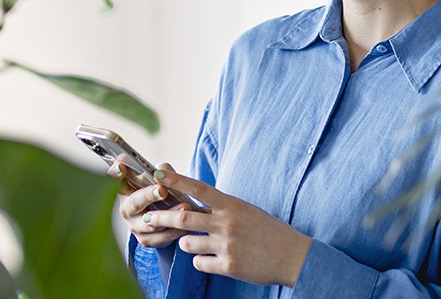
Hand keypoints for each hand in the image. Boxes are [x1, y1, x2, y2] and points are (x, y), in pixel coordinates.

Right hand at [114, 162, 193, 247]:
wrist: (164, 215)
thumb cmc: (158, 191)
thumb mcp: (159, 177)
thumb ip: (161, 170)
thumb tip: (163, 171)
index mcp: (125, 189)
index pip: (115, 179)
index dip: (116, 173)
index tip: (121, 166)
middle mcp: (126, 208)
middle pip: (135, 202)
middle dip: (148, 196)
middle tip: (162, 190)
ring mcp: (135, 226)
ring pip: (150, 223)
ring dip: (168, 215)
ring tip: (185, 207)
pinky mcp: (146, 240)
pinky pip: (162, 237)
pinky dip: (176, 231)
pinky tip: (188, 224)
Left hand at [141, 167, 312, 286]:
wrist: (293, 256)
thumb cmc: (268, 231)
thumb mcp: (246, 211)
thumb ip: (221, 208)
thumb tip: (194, 205)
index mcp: (232, 205)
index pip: (199, 188)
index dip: (176, 180)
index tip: (157, 173)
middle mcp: (227, 223)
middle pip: (184, 218)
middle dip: (161, 218)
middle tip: (148, 218)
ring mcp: (227, 245)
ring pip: (187, 243)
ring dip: (186, 244)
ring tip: (195, 243)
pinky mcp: (229, 266)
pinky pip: (199, 263)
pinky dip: (200, 261)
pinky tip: (212, 259)